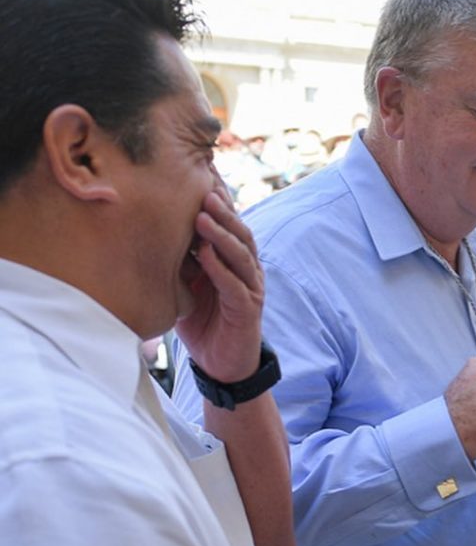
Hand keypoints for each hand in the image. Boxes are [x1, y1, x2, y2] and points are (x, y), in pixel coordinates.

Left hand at [175, 184, 263, 382]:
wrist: (222, 365)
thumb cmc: (204, 323)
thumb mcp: (187, 286)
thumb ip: (181, 261)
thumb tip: (154, 230)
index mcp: (235, 262)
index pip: (231, 227)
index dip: (221, 205)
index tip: (202, 180)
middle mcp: (248, 272)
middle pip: (240, 235)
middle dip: (223, 212)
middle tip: (204, 191)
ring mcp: (251, 290)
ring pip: (242, 256)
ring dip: (223, 235)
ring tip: (204, 217)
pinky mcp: (248, 311)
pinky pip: (236, 286)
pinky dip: (221, 270)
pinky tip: (206, 255)